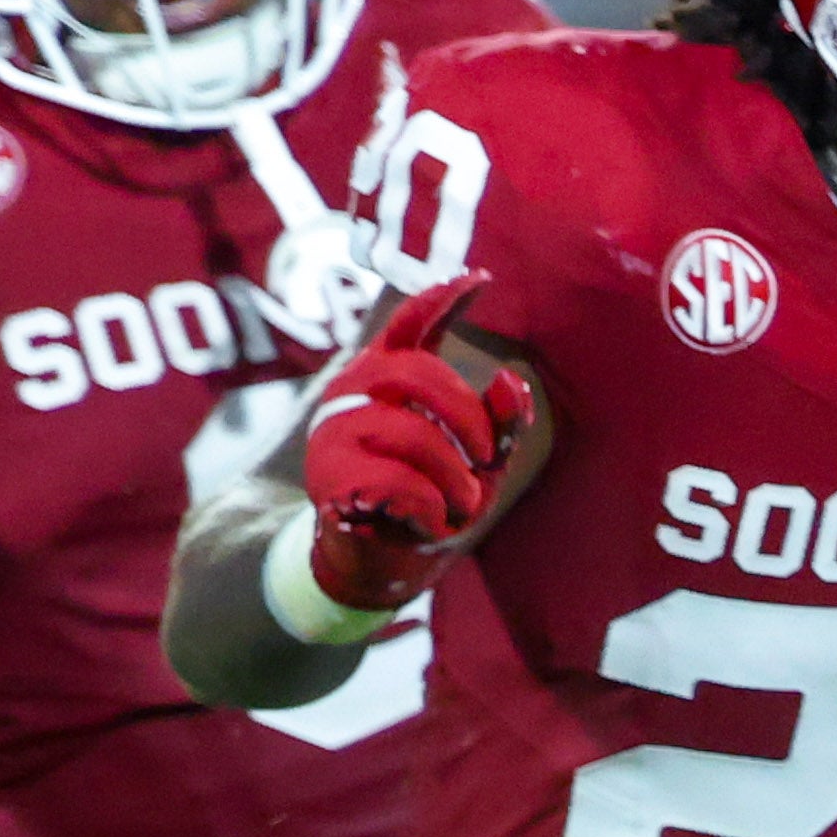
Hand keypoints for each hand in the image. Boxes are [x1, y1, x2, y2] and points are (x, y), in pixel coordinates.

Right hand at [293, 280, 529, 614]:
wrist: (384, 557)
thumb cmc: (433, 497)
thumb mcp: (480, 462)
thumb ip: (500, 424)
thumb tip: (509, 378)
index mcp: (390, 376)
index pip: (411, 325)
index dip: (441, 299)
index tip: (479, 280)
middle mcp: (355, 390)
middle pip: (419, 376)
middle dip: (468, 421)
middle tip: (486, 459)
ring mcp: (334, 428)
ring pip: (411, 436)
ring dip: (452, 479)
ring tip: (457, 505)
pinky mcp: (327, 474)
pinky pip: (395, 483)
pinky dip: (428, 508)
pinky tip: (427, 521)